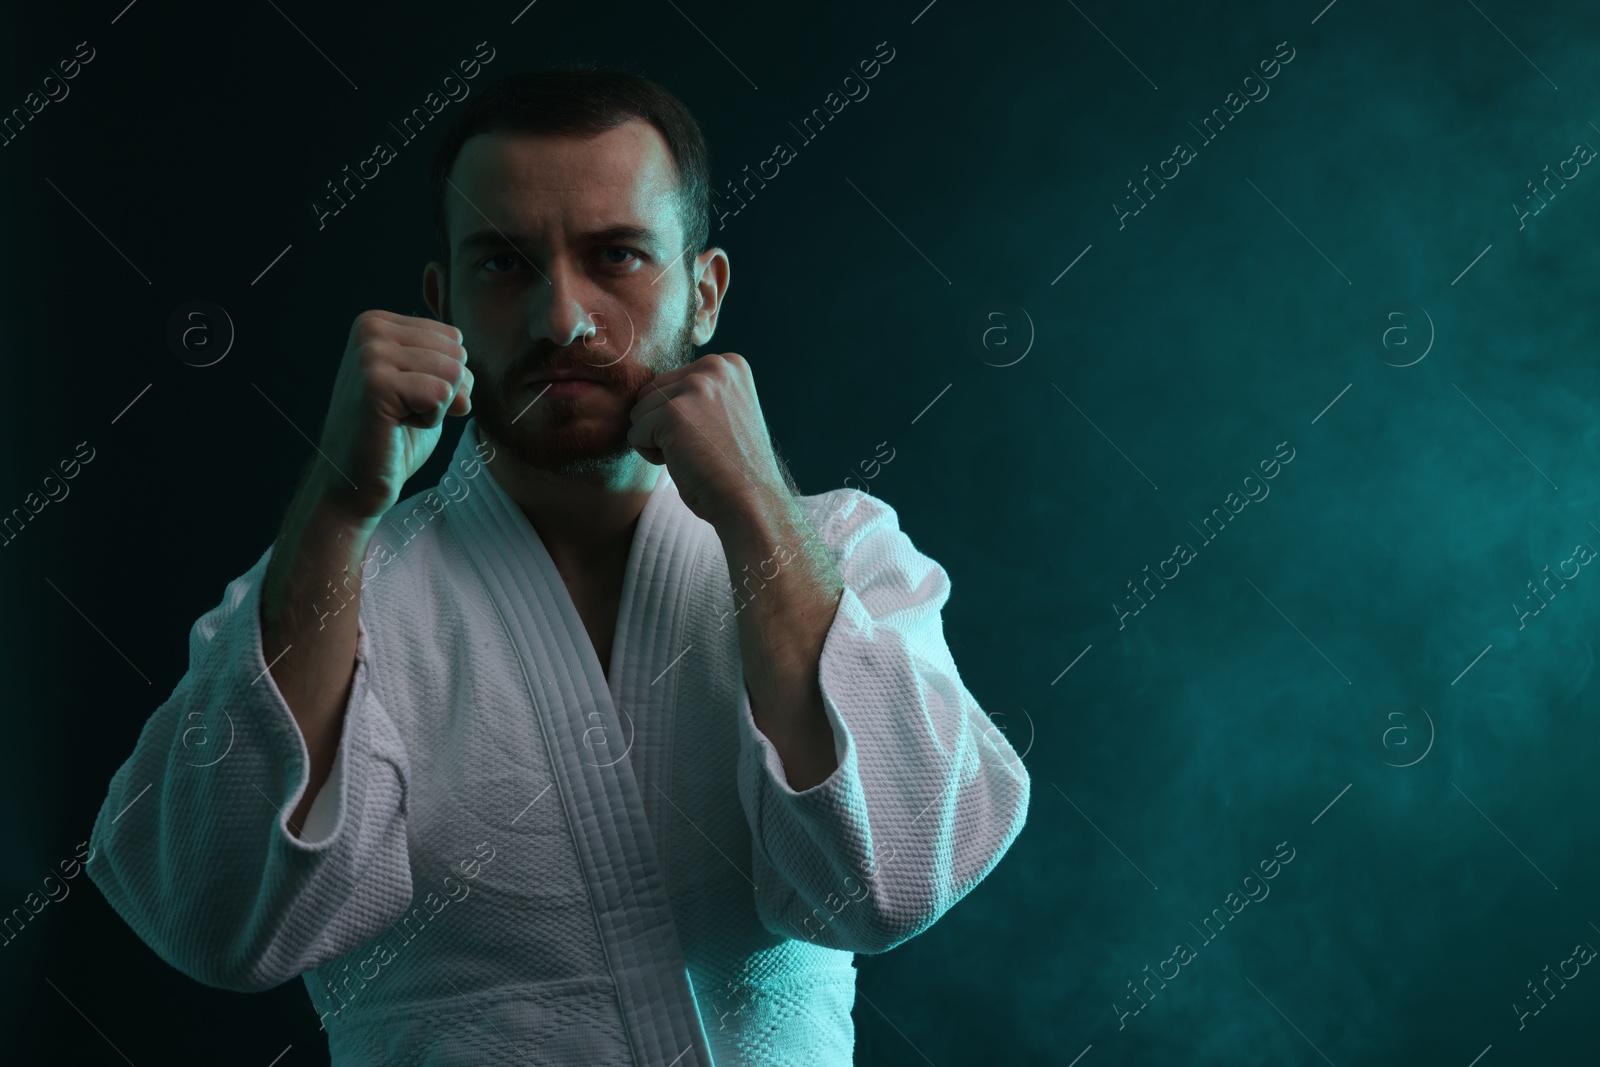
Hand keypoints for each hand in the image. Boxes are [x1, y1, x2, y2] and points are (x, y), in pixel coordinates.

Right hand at [313, 309, 472, 522]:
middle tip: (403, 412)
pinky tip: (397, 427)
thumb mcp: (422, 384)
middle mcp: (370, 330)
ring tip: (399, 418)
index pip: (453, 338)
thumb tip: (468, 368)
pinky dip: (430, 420)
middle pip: (457, 352)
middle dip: (443, 391)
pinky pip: (441, 394)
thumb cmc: (393, 436)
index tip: (406, 397)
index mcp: (377, 323)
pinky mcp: (376, 384)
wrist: (355, 481)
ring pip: (453, 372)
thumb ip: (445, 361)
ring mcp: (370, 355)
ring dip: (436, 407)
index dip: (443, 378)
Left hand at [625, 352, 786, 525]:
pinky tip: (685, 462)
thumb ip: (699, 393)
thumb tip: (651, 390)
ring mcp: (695, 386)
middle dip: (664, 425)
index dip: (683, 416)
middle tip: (701, 448)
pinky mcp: (673, 412)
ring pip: (639, 412)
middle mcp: (714, 366)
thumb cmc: (734, 466)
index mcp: (729, 363)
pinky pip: (635, 434)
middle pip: (651, 392)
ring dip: (657, 440)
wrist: (752, 500)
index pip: (671, 381)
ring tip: (694, 454)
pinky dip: (651, 455)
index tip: (714, 435)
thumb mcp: (725, 411)